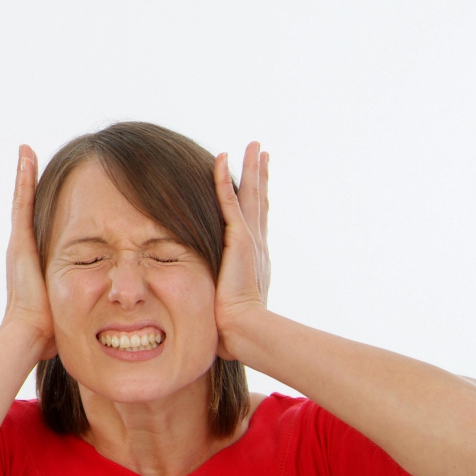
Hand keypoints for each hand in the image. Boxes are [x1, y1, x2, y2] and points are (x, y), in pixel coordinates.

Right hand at [2, 145, 56, 361]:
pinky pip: (22, 202)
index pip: (35, 224)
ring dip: (23, 173)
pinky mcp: (19, 241)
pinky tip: (25, 157)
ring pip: (22, 199)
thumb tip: (100, 305)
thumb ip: (77, 299)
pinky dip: (22, 179)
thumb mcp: (69, 305)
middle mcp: (21, 247)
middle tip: (27, 154)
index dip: (36, 203)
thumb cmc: (49, 328)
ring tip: (25, 150)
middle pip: (25, 206)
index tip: (39, 182)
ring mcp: (18, 243)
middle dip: (26, 181)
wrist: (29, 334)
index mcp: (31, 260)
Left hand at [213, 142, 270, 359]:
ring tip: (252, 146)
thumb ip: (224, 297)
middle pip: (259, 201)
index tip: (260, 180)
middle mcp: (257, 244)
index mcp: (254, 258)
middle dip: (261, 175)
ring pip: (249, 195)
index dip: (258, 198)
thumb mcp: (228, 304)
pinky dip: (224, 178)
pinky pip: (228, 200)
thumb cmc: (233, 327)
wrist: (244, 330)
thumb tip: (213, 307)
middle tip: (262, 152)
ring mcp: (249, 240)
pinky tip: (222, 157)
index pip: (256, 220)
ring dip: (250, 168)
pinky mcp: (238, 238)